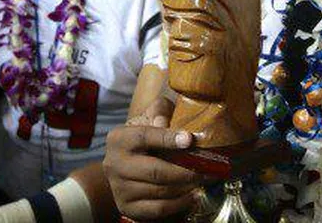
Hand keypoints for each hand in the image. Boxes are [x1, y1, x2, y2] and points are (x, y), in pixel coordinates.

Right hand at [104, 97, 202, 220]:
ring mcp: (119, 188)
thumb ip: (160, 112)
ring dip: (186, 187)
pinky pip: (158, 209)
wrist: (125, 161)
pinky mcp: (127, 207)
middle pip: (155, 171)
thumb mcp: (151, 115)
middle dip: (185, 171)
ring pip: (160, 191)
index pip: (144, 136)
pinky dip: (180, 203)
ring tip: (203, 180)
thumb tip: (165, 122)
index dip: (168, 138)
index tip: (190, 140)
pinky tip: (193, 195)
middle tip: (206, 168)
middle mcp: (114, 164)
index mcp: (119, 138)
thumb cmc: (145, 134)